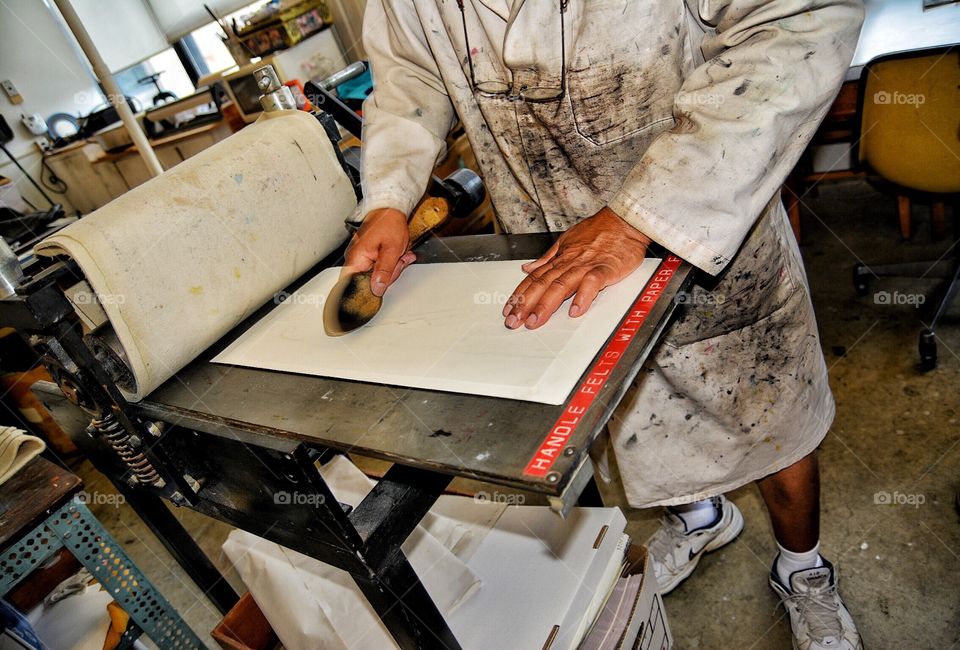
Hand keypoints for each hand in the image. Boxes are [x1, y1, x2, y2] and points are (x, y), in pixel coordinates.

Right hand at [344, 208, 415, 296]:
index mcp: (356, 259)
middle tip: (398, 261)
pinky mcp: (368, 255)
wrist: (390, 208)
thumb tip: (377, 289)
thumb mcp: (392, 250)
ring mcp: (361, 257)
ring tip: (399, 254)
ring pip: (377, 275)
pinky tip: (396, 255)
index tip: (384, 282)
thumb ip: (385, 272)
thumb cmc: (389, 223)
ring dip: (392, 268)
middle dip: (389, 274)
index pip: (354, 286)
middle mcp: (354, 259)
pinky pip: (378, 267)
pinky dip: (390, 263)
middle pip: (369, 282)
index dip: (370, 289)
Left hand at [503, 207, 650, 329]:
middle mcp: (569, 263)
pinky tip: (575, 311)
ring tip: (535, 320)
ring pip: (561, 285)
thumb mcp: (566, 241)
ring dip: (546, 304)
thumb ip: (547, 258)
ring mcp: (586, 266)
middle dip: (526, 304)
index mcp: (560, 259)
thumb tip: (526, 268)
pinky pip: (592, 282)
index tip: (509, 310)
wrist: (624, 220)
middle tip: (514, 322)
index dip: (520, 295)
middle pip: (542, 285)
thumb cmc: (599, 230)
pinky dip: (583, 296)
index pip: (534, 279)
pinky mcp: (605, 268)